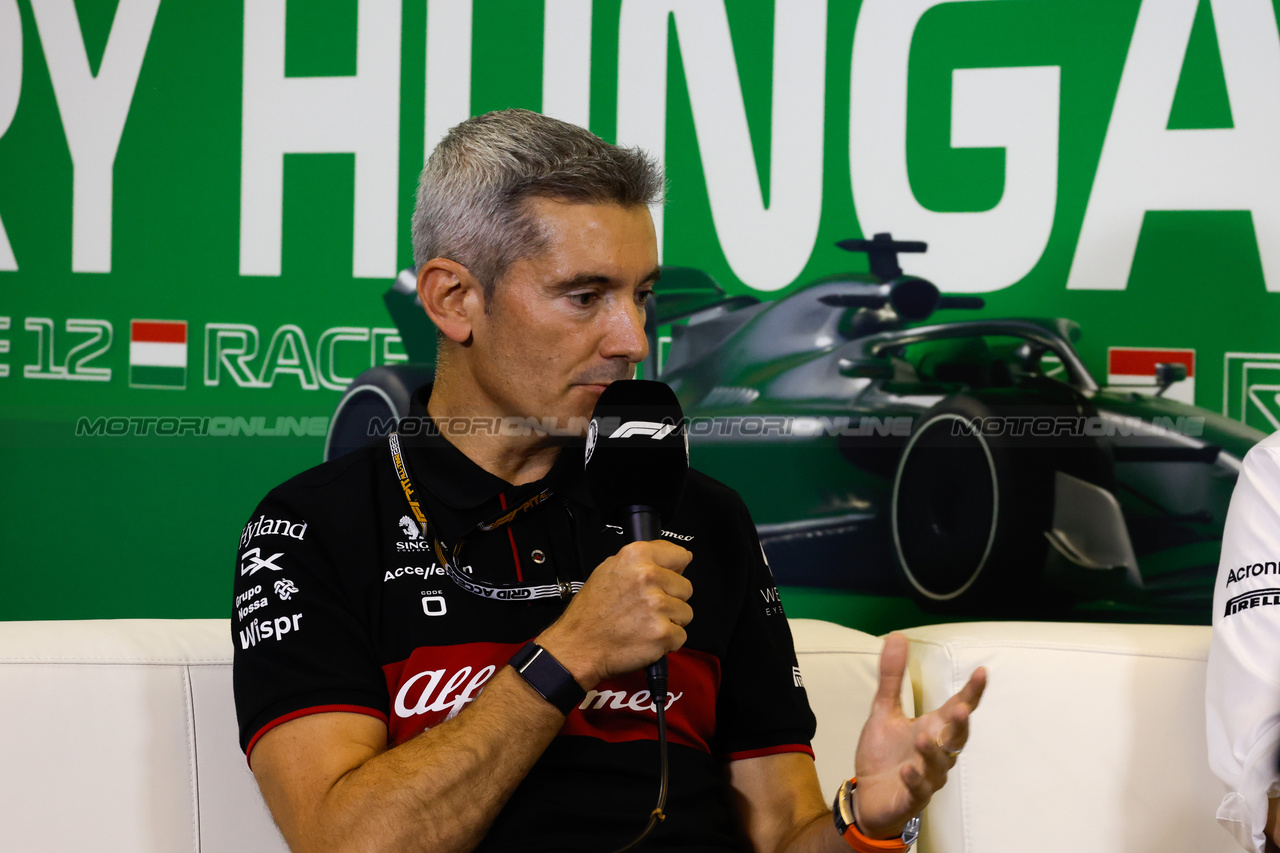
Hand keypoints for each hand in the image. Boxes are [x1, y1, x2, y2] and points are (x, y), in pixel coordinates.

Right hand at [536, 540, 692, 687]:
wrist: (578, 646)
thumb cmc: (591, 612)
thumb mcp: (608, 570)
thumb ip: (641, 561)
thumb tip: (673, 559)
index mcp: (636, 556)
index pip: (679, 555)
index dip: (675, 569)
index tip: (669, 577)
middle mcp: (648, 577)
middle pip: (685, 587)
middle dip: (672, 599)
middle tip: (647, 608)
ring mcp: (657, 606)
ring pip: (686, 613)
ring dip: (670, 621)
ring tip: (644, 623)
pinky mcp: (662, 633)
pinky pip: (681, 636)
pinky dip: (667, 642)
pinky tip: (646, 638)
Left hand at [851, 633, 985, 838]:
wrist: (867, 796)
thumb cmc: (884, 754)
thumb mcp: (884, 710)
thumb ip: (892, 677)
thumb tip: (897, 636)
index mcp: (933, 729)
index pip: (958, 708)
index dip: (972, 692)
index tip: (982, 672)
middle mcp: (937, 752)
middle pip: (957, 737)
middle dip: (960, 724)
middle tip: (961, 708)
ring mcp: (927, 776)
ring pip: (939, 765)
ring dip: (933, 751)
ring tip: (923, 737)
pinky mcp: (912, 797)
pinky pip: (919, 790)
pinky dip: (914, 779)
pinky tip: (907, 770)